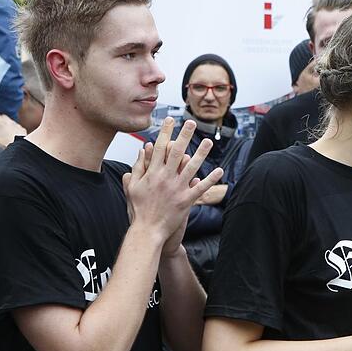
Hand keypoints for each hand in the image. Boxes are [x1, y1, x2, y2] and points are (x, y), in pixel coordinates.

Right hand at [0, 113, 25, 148]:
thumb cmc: (5, 144)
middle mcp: (10, 122)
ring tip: (3, 131)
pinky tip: (11, 134)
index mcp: (2, 123)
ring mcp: (17, 125)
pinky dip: (13, 128)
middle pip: (3, 117)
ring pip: (10, 121)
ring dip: (6, 124)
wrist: (19, 149)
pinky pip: (17, 126)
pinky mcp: (23, 130)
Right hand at [122, 117, 223, 254]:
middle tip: (192, 122)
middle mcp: (165, 178)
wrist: (146, 231)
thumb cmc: (138, 210)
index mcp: (152, 173)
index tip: (170, 120)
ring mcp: (177, 189)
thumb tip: (143, 150)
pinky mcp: (186, 200)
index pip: (159, 147)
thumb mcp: (132, 186)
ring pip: (191, 167)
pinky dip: (210, 180)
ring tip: (208, 141)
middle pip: (176, 152)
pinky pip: (200, 188)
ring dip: (201, 153)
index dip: (165, 132)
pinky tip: (219, 171)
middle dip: (184, 135)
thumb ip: (137, 168)